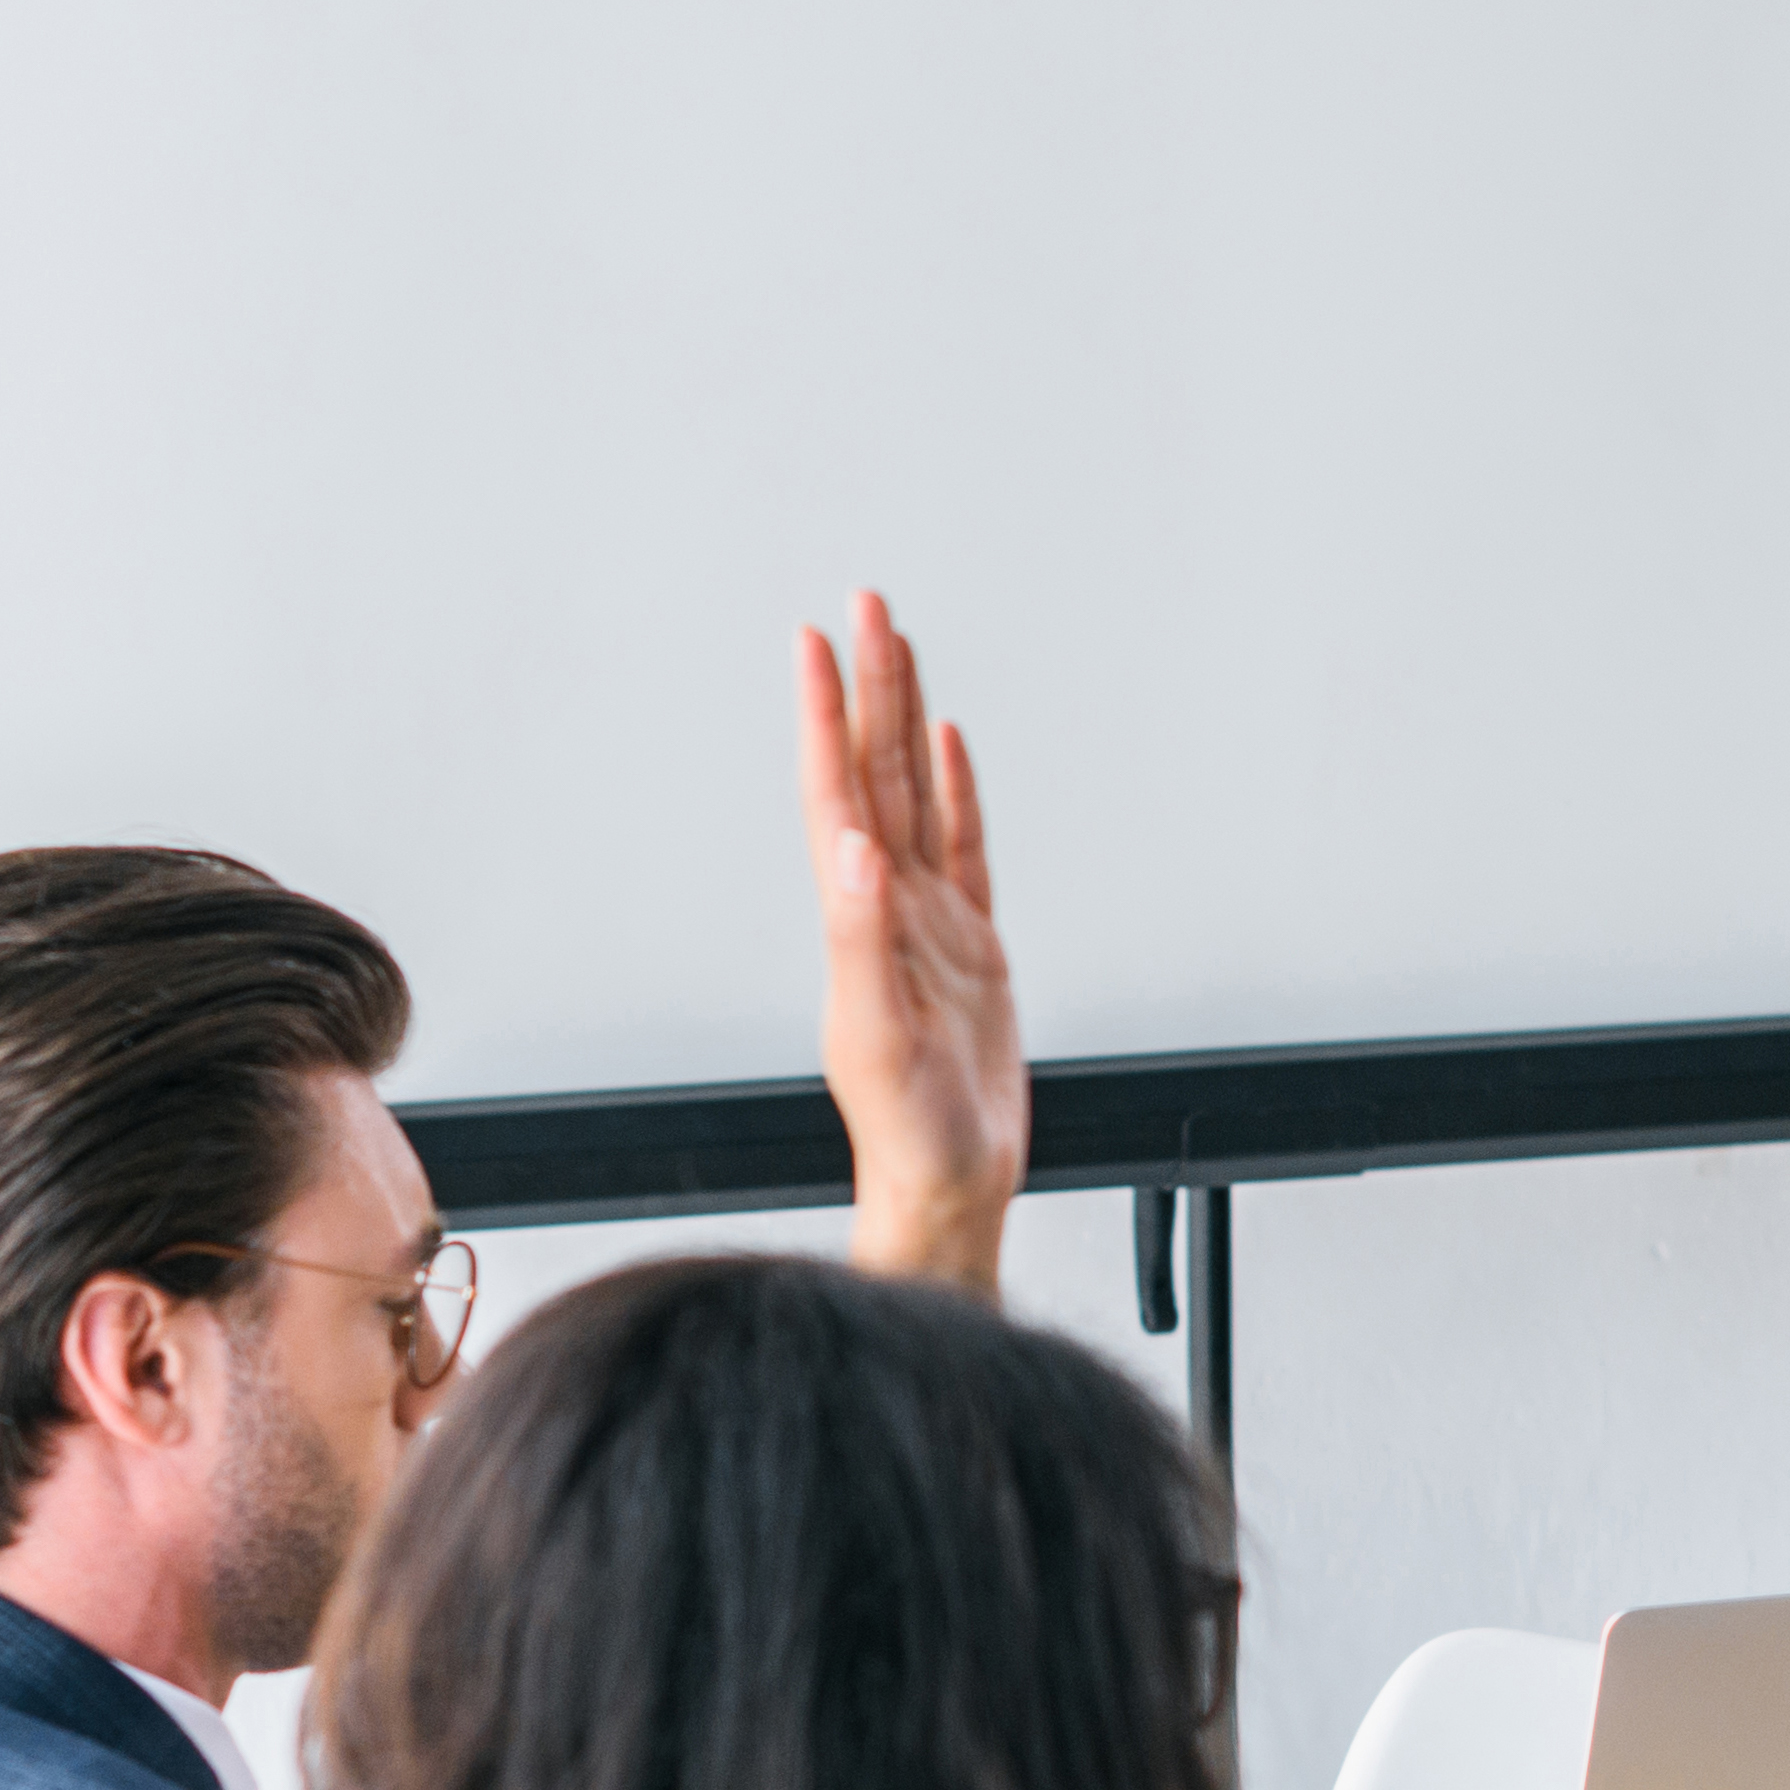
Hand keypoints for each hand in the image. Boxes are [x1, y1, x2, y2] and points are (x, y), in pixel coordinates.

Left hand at [800, 591, 1025, 1296]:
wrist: (949, 1186)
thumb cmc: (907, 1131)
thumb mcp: (877, 1035)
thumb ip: (862, 938)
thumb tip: (852, 849)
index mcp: (856, 918)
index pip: (835, 792)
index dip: (826, 715)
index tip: (818, 641)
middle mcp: (884, 906)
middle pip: (874, 772)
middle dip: (870, 686)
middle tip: (868, 603)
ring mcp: (928, 922)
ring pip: (914, 795)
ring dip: (903, 720)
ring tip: (901, 645)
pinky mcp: (972, 947)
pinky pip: (963, 846)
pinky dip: (954, 789)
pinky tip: (949, 744)